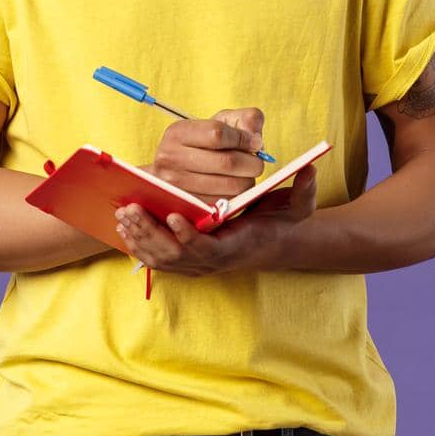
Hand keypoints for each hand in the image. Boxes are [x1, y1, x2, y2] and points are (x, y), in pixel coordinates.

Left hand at [114, 163, 317, 275]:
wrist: (269, 243)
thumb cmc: (278, 224)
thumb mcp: (296, 208)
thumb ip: (304, 190)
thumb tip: (309, 168)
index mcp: (234, 248)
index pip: (208, 250)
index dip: (190, 237)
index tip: (174, 216)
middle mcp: (212, 263)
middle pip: (176, 257)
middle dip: (151, 234)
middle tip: (133, 210)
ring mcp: (196, 266)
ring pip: (161, 260)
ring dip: (140, 238)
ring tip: (125, 213)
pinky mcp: (185, 263)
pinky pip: (156, 259)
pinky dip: (139, 244)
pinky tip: (125, 225)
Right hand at [148, 107, 267, 206]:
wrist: (180, 168)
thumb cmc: (205, 143)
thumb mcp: (223, 122)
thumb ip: (246, 119)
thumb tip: (256, 139)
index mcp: (178, 133)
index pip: (217, 134)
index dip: (243, 138)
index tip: (255, 142)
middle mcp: (171, 158)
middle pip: (227, 162)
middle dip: (251, 162)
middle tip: (256, 162)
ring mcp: (176, 186)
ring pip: (230, 185)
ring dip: (247, 180)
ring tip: (245, 174)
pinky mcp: (187, 207)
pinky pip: (226, 203)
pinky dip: (237, 195)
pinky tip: (233, 186)